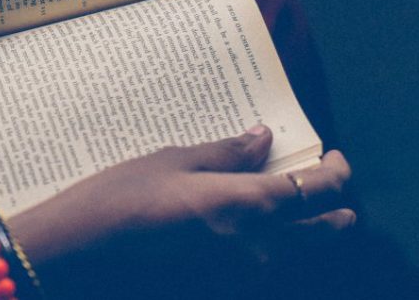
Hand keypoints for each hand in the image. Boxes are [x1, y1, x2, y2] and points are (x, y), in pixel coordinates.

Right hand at [8, 126, 352, 293]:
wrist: (83, 247)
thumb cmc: (122, 196)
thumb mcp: (173, 161)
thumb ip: (226, 154)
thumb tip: (263, 138)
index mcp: (248, 204)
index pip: (316, 189)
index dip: (335, 171)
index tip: (334, 155)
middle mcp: (253, 243)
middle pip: (318, 230)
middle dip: (333, 208)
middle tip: (333, 186)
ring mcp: (236, 268)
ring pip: (292, 251)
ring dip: (304, 229)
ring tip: (299, 209)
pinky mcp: (215, 280)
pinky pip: (261, 263)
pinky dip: (272, 246)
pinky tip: (256, 233)